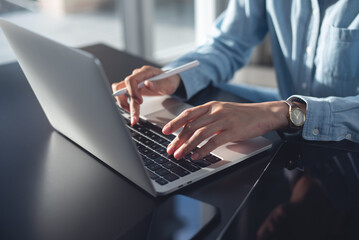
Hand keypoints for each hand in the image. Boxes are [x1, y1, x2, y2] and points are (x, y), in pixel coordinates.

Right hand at [112, 65, 180, 124]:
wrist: (170, 80)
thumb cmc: (170, 80)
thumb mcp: (168, 83)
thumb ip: (158, 84)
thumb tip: (148, 84)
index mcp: (145, 72)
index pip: (131, 80)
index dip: (133, 92)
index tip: (140, 102)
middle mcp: (137, 75)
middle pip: (122, 87)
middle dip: (126, 102)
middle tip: (134, 116)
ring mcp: (134, 81)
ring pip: (120, 91)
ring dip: (123, 102)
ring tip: (132, 113)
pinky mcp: (133, 88)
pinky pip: (122, 93)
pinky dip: (124, 101)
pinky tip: (130, 108)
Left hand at [162, 101, 287, 159]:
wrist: (263, 114)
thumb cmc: (241, 115)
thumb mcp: (222, 111)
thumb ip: (207, 118)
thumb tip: (189, 130)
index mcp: (211, 106)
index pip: (188, 114)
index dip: (175, 122)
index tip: (165, 131)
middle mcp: (215, 111)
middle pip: (191, 126)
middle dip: (178, 139)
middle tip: (170, 150)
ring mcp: (224, 120)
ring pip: (200, 134)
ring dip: (187, 146)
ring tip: (179, 155)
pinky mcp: (233, 131)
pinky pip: (214, 141)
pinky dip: (203, 150)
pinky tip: (196, 156)